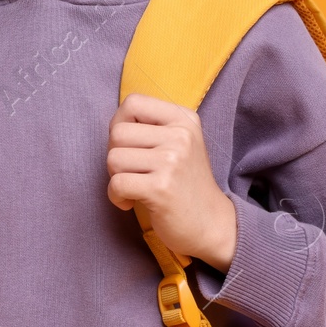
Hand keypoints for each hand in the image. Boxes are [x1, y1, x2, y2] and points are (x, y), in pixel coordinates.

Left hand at [106, 92, 237, 270]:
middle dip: (116, 155)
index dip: (120, 124)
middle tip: (134, 172)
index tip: (130, 147)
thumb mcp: (179, 144)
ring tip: (136, 187)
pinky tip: (131, 202)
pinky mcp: (161, 187)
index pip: (133, 102)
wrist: (212, 224)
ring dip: (116, 178)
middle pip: (117, 132)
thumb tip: (114, 123)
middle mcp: (181, 135)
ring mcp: (172, 161)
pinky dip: (116, 197)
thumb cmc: (185, 184)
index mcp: (184, 119)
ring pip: (113, 158)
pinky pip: (117, 183)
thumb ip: (152, 127)